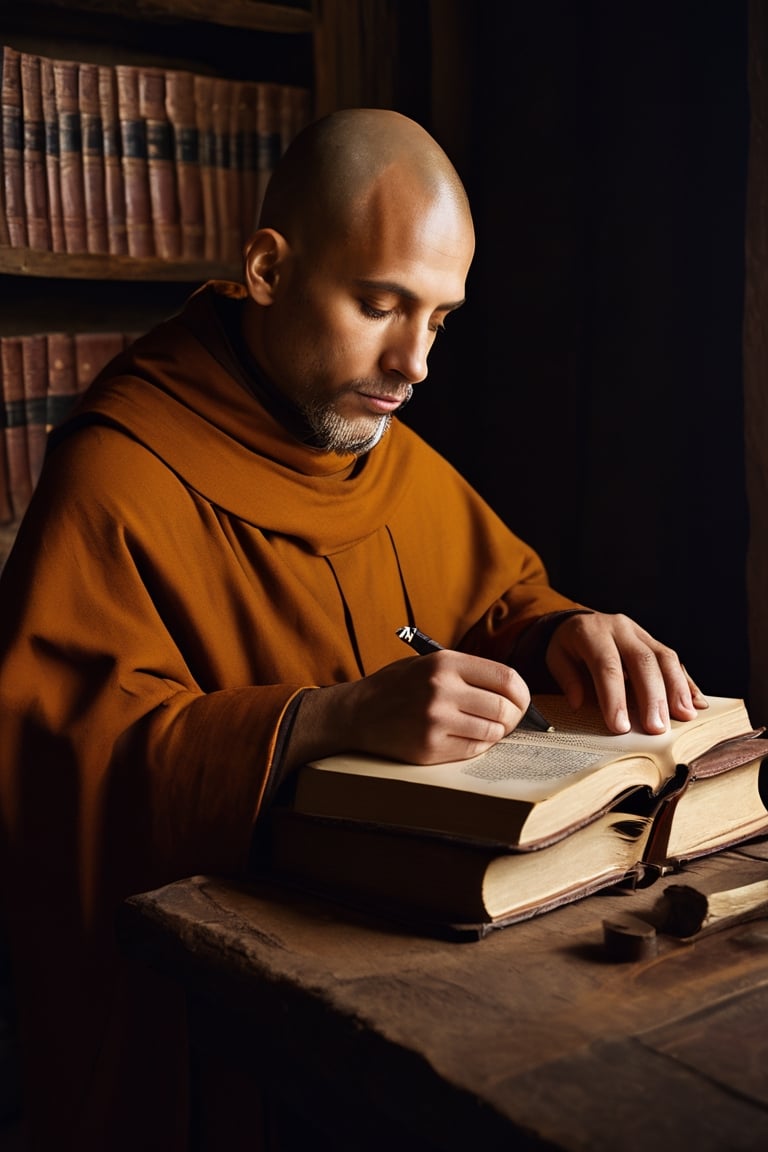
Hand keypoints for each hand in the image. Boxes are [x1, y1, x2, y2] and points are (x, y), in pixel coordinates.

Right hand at [285, 651, 530, 768]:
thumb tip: (512, 690)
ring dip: (497, 733)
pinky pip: (474, 750)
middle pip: (503, 707)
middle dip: (513, 717)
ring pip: (492, 732)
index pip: (505, 678)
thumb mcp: (429, 663)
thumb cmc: (398, 686)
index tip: (520, 700)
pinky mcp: (429, 748)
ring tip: (486, 729)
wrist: (356, 712)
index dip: (521, 693)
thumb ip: (466, 671)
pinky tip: (468, 738)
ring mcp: (435, 720)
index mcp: (444, 663)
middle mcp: (441, 689)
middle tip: (508, 720)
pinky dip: (479, 746)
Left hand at [545, 611, 708, 733]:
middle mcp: (620, 629)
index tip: (620, 727)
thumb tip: (578, 702)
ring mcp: (641, 633)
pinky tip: (696, 703)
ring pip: (665, 657)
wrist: (579, 621)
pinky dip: (687, 683)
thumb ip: (567, 678)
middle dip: (652, 697)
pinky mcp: (655, 642)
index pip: (607, 666)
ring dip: (677, 689)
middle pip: (643, 661)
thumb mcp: (555, 657)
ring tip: (684, 717)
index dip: (615, 697)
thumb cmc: (568, 647)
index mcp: (592, 633)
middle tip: (657, 728)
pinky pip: (675, 660)